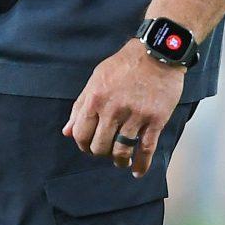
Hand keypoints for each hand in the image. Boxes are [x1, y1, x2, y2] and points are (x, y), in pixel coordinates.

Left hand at [64, 40, 184, 175]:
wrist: (157, 53)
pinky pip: (146, 149)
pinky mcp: (155, 120)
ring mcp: (135, 116)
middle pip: (100, 146)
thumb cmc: (124, 65)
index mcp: (95, 100)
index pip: (81, 134)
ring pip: (122, 151)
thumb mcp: (96, 80)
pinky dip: (142, 164)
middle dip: (101, 153)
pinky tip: (138, 171)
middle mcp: (113, 110)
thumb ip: (80, 107)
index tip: (89, 146)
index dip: (83, 145)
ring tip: (121, 162)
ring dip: (119, 161)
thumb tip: (67, 132)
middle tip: (106, 151)